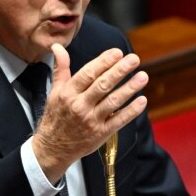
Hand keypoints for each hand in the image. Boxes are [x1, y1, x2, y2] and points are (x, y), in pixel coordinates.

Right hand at [32, 44, 147, 182]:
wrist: (53, 148)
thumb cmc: (56, 116)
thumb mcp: (55, 91)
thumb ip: (61, 68)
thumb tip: (58, 47)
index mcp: (69, 93)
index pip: (88, 74)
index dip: (104, 62)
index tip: (118, 52)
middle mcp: (80, 106)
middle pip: (102, 85)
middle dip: (119, 71)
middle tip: (134, 59)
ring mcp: (91, 120)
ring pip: (113, 102)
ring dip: (129, 89)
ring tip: (142, 76)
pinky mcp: (101, 133)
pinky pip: (119, 120)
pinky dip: (131, 111)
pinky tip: (142, 100)